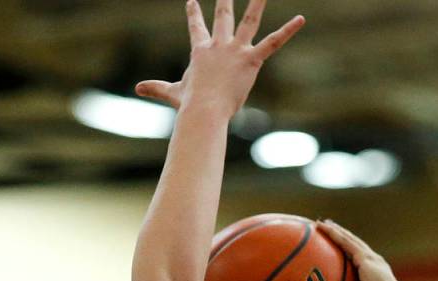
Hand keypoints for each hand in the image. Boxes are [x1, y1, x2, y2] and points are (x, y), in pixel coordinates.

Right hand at [136, 0, 304, 120]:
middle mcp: (218, 45)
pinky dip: (288, 31)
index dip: (194, 13)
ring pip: (250, 20)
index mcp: (201, 51)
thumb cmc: (189, 106)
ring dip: (259, 2)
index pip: (196, 27)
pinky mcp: (251, 59)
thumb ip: (156, 88)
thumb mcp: (171, 94)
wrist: (203, 111)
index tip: (192, 1)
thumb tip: (136, 89)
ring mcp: (235, 50)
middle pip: (223, 15)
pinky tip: (301, 19)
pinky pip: (273, 42)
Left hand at [317, 220, 400, 280]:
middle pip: (354, 248)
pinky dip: (333, 233)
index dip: (351, 258)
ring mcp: (370, 259)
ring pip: (348, 241)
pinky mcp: (364, 258)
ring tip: (319, 224)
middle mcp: (375, 265)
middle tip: (326, 232)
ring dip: (334, 231)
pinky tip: (320, 226)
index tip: (340, 254)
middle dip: (341, 239)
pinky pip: (345, 242)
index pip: (362, 265)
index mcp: (377, 279)